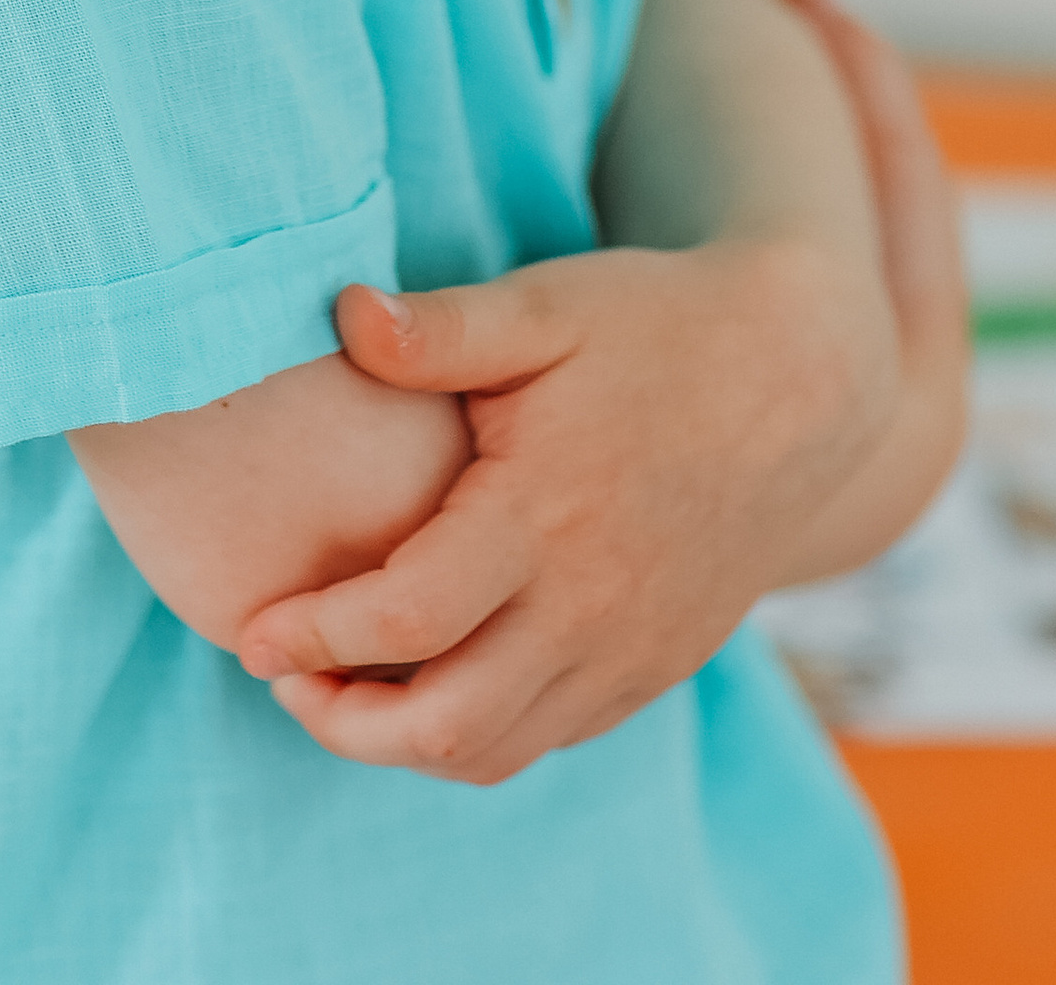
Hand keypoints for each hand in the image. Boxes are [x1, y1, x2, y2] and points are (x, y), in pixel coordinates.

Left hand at [236, 0, 966, 785]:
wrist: (803, 376)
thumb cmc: (661, 327)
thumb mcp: (549, 305)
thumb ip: (441, 327)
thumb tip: (341, 313)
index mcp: (544, 518)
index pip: (403, 620)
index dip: (313, 636)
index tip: (253, 628)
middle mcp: (588, 607)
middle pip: (441, 725)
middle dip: (342, 721)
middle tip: (281, 676)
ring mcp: (628, 649)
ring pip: (495, 750)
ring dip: (404, 742)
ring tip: (341, 690)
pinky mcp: (656, 666)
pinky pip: (550, 737)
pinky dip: (478, 734)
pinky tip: (434, 680)